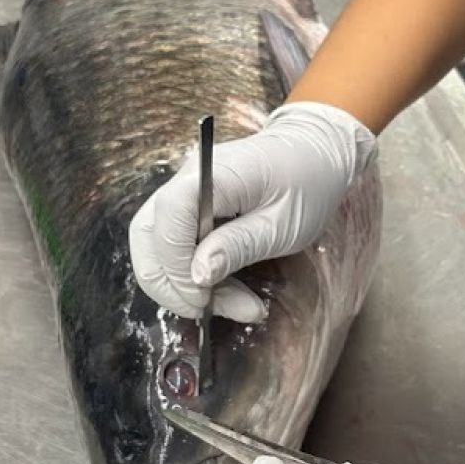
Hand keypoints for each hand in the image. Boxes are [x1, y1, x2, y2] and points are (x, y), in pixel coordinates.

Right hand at [128, 102, 376, 320]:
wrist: (316, 153)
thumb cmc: (309, 184)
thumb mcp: (284, 224)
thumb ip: (240, 246)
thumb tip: (198, 275)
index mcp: (214, 172)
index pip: (169, 215)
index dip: (175, 263)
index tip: (202, 297)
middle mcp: (188, 177)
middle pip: (147, 234)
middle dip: (169, 283)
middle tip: (209, 310)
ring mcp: (185, 190)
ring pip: (155, 245)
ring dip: (182, 285)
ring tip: (232, 305)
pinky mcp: (190, 207)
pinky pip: (174, 244)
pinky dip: (192, 274)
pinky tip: (227, 291)